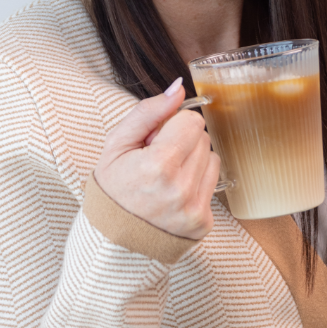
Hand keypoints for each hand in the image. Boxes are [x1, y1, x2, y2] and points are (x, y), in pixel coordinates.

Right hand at [93, 78, 219, 239]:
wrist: (112, 239)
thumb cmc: (113, 187)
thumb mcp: (117, 144)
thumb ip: (148, 112)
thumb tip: (179, 88)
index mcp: (158, 166)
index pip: (193, 121)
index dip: (173, 126)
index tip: (156, 141)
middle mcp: (180, 189)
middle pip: (204, 138)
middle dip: (183, 142)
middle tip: (158, 161)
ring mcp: (194, 208)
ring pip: (212, 158)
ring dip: (193, 161)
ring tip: (167, 177)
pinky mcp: (204, 222)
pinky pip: (214, 183)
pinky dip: (197, 183)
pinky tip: (175, 193)